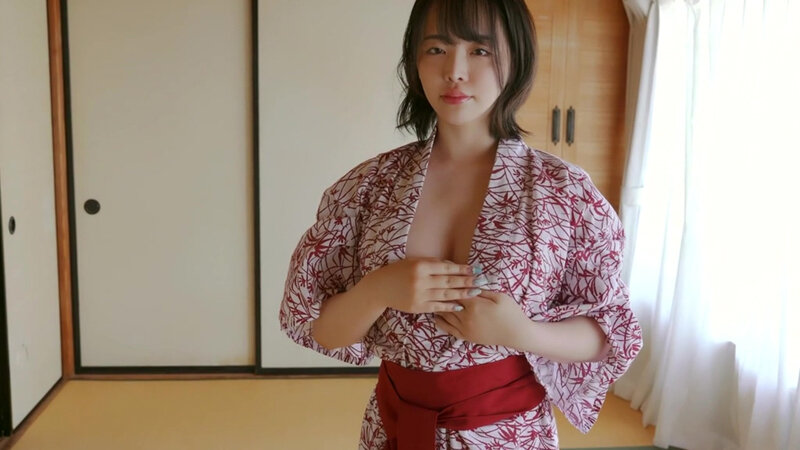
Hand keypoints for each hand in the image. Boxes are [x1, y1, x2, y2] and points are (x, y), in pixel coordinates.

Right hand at [357, 258, 479, 313]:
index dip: (461, 269)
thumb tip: (452, 266)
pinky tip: (460, 305)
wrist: (380, 288)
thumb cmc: (398, 272)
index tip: (474, 270)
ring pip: (445, 294)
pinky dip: (449, 306)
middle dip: (466, 281)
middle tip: (480, 281)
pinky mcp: (417, 307)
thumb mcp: (413, 262)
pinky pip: (437, 306)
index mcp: (420, 266)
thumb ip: (432, 264)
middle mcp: (420, 280)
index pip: (446, 268)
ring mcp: (419, 295)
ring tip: (475, 293)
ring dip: (462, 294)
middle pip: (448, 281)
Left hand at [433, 289, 531, 347]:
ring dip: (438, 305)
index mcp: (475, 305)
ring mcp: (465, 328)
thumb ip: (482, 289)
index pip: (457, 290)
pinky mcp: (466, 337)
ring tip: (432, 296)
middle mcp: (466, 317)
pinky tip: (436, 314)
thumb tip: (469, 281)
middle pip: (448, 302)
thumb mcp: (499, 296)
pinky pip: (448, 329)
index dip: (450, 280)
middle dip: (441, 291)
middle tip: (433, 283)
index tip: (443, 273)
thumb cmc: (511, 312)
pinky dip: (440, 321)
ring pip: (445, 314)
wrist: (517, 334)